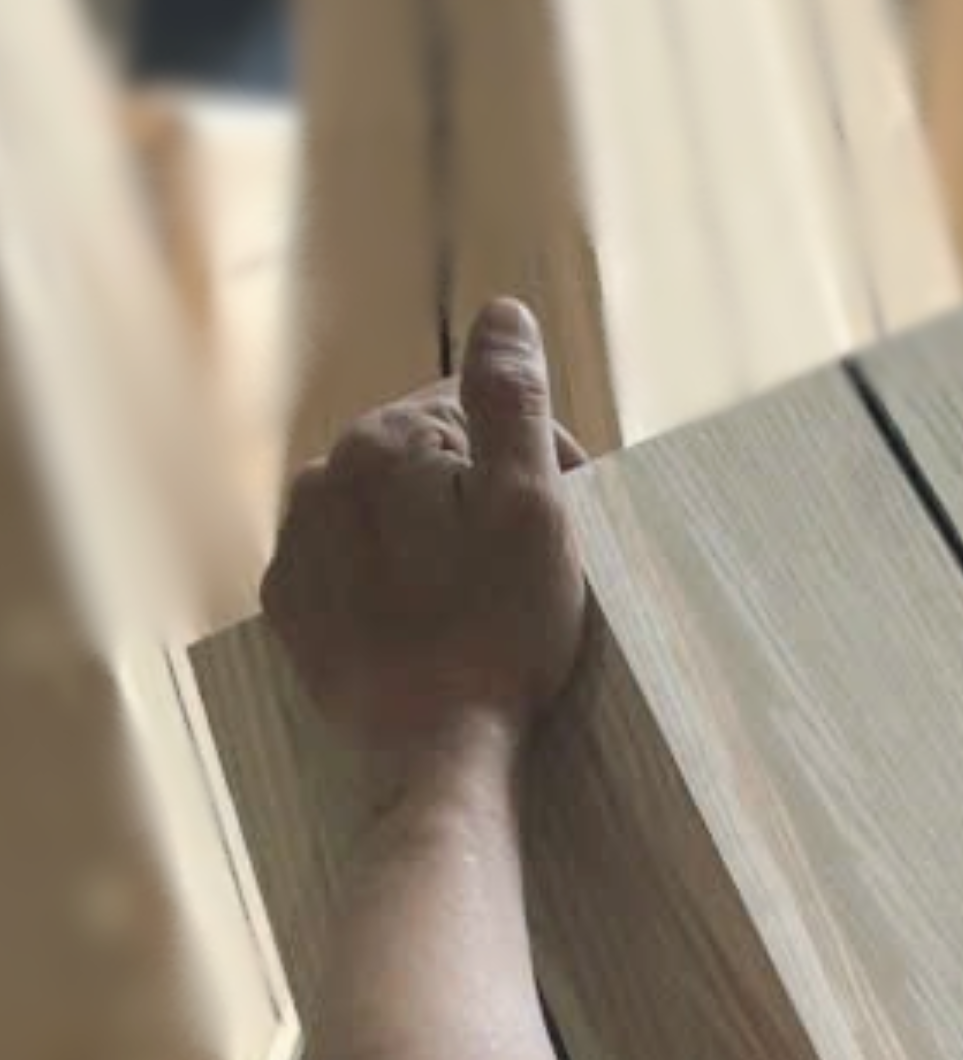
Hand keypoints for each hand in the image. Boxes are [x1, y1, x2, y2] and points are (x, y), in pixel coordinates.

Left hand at [265, 300, 591, 761]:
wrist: (435, 745)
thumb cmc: (501, 629)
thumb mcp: (535, 506)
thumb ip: (513, 399)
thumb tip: (503, 315)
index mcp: (385, 441)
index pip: (475, 410)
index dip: (540, 455)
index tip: (572, 514)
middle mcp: (324, 478)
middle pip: (427, 457)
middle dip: (483, 491)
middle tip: (535, 560)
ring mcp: (300, 545)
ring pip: (387, 508)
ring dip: (436, 532)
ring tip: (483, 592)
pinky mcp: (292, 607)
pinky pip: (350, 564)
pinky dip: (392, 577)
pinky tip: (434, 616)